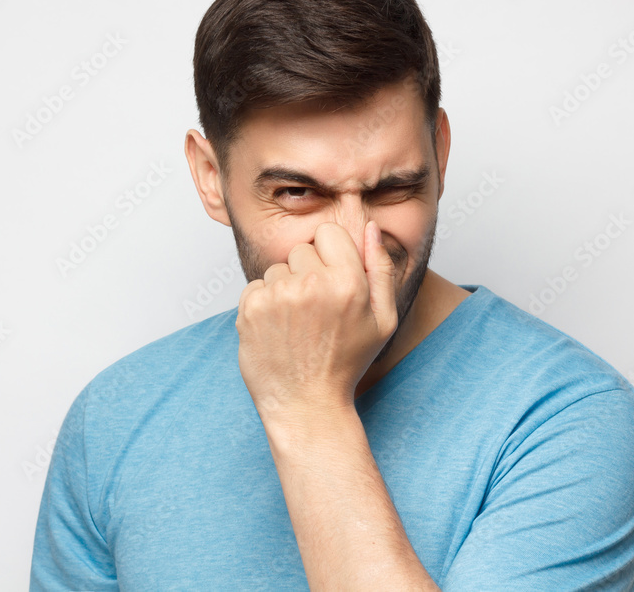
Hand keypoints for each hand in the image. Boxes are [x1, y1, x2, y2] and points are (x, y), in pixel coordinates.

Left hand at [235, 220, 397, 422]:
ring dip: (285, 289)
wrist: (306, 404)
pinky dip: (264, 304)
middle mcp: (311, 283)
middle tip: (316, 311)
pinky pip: (256, 286)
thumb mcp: (383, 320)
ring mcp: (277, 295)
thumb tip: (371, 228)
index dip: (331, 253)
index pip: (329, 231)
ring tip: (297, 324)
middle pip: (302, 250)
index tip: (332, 278)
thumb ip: (381, 269)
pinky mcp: (250, 308)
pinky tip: (279, 330)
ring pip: (277, 269)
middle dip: (308, 272)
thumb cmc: (346, 362)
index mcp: (348, 282)